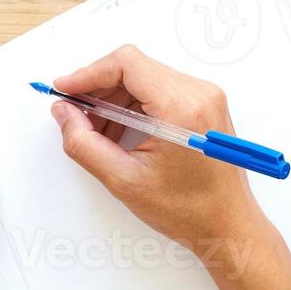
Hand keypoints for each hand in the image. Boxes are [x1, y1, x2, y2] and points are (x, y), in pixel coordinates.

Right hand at [50, 45, 261, 251]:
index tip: (65, 90)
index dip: (89, 73)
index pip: (127, 64)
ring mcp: (205, 96)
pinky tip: (120, 133)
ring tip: (97, 132)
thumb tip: (62, 112)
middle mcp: (198, 93)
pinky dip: (134, 105)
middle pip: (135, 68)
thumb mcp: (123, 179)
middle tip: (75, 115)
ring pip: (145, 78)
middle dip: (99, 88)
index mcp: (181, 108)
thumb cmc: (186, 209)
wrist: (227, 225)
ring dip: (115, 98)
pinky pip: (160, 89)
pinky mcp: (205, 104)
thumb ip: (83, 143)